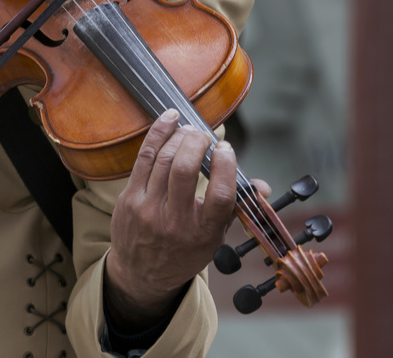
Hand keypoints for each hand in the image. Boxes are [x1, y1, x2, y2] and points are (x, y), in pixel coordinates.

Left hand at [104, 109, 237, 331]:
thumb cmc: (183, 251)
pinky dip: (157, 134)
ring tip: (190, 130)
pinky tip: (169, 120)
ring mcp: (148, 209)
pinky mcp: (129, 198)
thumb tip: (263, 186)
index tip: (226, 149)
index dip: (225, 166)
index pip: (220, 196)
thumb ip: (235, 208)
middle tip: (205, 135)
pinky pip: (143, 158)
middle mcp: (174, 222)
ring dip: (179, 137)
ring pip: (164, 160)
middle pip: (185, 171)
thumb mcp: (214, 238)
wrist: (141, 273)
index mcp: (203, 233)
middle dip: (198, 143)